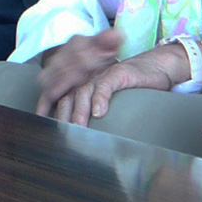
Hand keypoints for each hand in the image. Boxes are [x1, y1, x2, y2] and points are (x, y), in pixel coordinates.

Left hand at [42, 34, 190, 125]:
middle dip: (62, 115)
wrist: (157, 68)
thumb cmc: (133, 86)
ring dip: (79, 111)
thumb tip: (83, 134)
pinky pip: (105, 85)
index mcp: (85, 83)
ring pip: (84, 91)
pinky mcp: (119, 72)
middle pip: (69, 95)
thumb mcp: (111, 99)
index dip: (52, 110)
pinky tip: (99, 113)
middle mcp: (91, 77)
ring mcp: (104, 74)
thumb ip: (96, 110)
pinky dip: (101, 99)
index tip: (44, 126)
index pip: (63, 96)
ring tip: (77, 128)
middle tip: (60, 133)